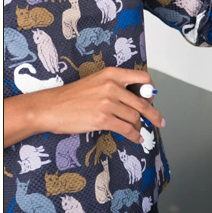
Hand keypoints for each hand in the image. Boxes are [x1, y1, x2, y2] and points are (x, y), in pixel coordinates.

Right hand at [36, 67, 164, 144]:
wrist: (50, 107)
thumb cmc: (72, 96)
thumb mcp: (97, 82)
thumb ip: (117, 86)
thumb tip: (136, 99)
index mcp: (113, 74)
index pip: (143, 79)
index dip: (151, 91)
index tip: (152, 99)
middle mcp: (113, 86)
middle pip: (143, 101)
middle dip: (153, 113)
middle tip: (159, 120)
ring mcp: (108, 103)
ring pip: (135, 116)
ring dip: (140, 126)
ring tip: (140, 131)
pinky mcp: (103, 119)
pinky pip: (126, 128)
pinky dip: (134, 135)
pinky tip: (136, 138)